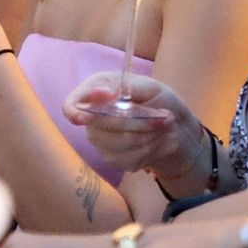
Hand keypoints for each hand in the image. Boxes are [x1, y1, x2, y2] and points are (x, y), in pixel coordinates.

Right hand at [62, 72, 205, 179]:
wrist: (176, 128)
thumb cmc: (160, 101)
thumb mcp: (149, 86)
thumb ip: (126, 87)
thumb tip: (103, 92)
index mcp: (96, 92)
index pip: (71, 106)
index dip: (77, 112)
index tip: (95, 111)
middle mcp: (93, 118)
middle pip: (101, 125)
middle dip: (139, 120)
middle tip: (165, 115)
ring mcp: (101, 142)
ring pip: (119, 143)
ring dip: (149, 134)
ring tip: (163, 126)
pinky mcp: (114, 160)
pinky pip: (129, 157)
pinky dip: (150, 148)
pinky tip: (157, 140)